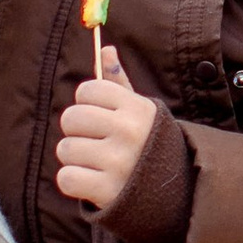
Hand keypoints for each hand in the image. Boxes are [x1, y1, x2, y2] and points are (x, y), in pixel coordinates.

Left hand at [55, 48, 158, 211]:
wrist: (176, 193)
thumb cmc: (150, 145)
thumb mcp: (142, 112)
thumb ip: (120, 83)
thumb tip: (104, 48)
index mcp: (137, 108)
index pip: (87, 90)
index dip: (87, 103)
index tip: (101, 117)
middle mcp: (129, 131)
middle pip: (71, 117)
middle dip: (77, 130)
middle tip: (94, 141)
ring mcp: (118, 162)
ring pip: (65, 149)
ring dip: (75, 158)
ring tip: (96, 163)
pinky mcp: (107, 191)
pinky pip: (66, 178)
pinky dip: (74, 181)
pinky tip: (91, 181)